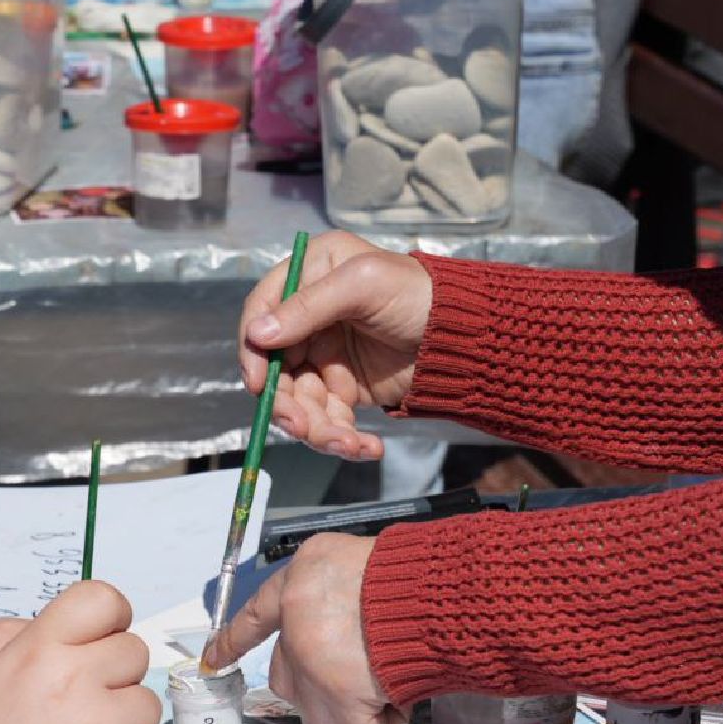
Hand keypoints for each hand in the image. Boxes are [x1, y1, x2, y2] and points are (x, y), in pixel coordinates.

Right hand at [0, 582, 166, 723]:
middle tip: (86, 711)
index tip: (104, 642)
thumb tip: (83, 643)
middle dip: (117, 678)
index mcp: (36, 650)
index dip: (112, 619)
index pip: (101, 598)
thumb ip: (38, 653)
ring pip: (148, 703)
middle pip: (134, 651)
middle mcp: (73, 678)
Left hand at [203, 533, 406, 723]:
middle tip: (361, 664)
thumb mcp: (336, 554)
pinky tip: (400, 696)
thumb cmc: (389, 570)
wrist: (421, 595)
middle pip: (289, 679)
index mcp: (292, 592)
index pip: (253, 619)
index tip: (213, 660)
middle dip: (319, 679)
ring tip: (382, 680)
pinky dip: (383, 721)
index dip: (233, 641)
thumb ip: (317, 587)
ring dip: (350, 706)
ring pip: (320, 713)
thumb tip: (325, 618)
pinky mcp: (343, 708)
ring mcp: (314, 678)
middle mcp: (294, 638)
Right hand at [241, 230, 432, 461]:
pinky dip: (342, 438)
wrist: (469, 338)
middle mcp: (309, 316)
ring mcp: (324, 355)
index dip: (253, 349)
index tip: (258, 383)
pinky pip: (327, 419)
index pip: (261, 311)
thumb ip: (309, 307)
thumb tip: (258, 335)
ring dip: (318, 429)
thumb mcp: (363, 285)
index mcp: (308, 275)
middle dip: (288, 403)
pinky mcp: (342, 388)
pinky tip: (367, 448)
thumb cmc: (421, 294)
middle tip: (303, 427)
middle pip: (275, 367)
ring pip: (299, 401)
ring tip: (348, 445)